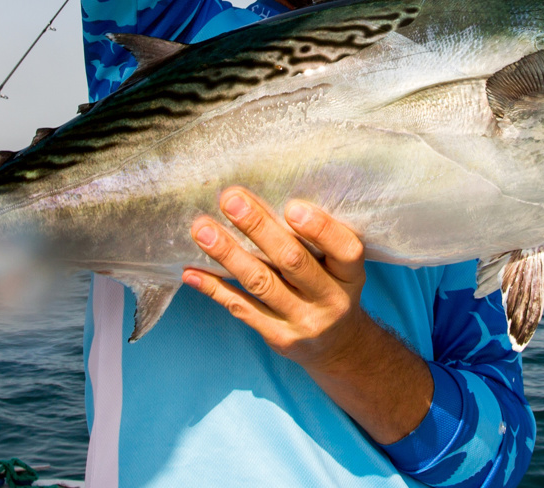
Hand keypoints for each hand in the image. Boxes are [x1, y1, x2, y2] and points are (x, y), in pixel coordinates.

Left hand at [184, 187, 433, 442]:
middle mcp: (331, 299)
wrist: (338, 347)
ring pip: (261, 283)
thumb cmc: (332, 288)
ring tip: (202, 229)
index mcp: (351, 274)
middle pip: (292, 261)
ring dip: (228, 254)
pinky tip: (192, 271)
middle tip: (230, 200)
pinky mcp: (279, 337)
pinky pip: (242, 308)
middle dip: (259, 228)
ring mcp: (304, 322)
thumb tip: (264, 196)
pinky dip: (214, 288)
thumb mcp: (340, 267)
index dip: (320, 229)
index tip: (292, 206)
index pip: (345, 249)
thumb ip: (317, 239)